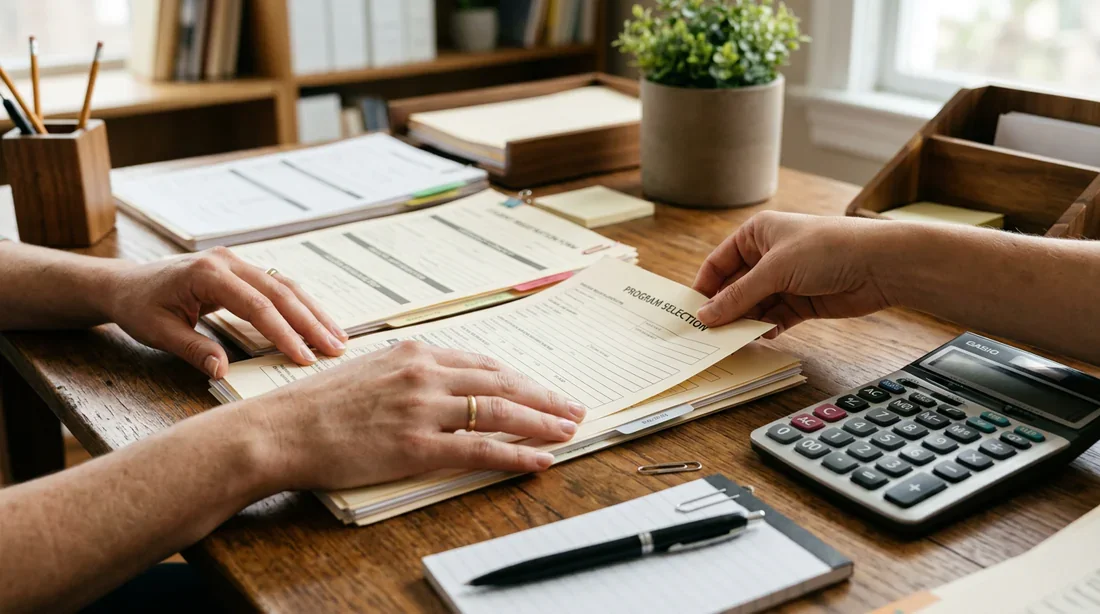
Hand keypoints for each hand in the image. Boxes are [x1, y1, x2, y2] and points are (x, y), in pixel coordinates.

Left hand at [105, 247, 347, 377]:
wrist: (125, 284)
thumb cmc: (139, 307)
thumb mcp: (159, 332)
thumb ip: (194, 349)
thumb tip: (223, 371)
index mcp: (208, 274)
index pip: (257, 306)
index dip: (284, 333)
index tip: (304, 358)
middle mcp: (228, 262)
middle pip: (281, 292)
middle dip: (311, 322)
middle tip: (335, 348)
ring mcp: (237, 262)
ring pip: (286, 286)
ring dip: (313, 312)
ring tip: (337, 337)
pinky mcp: (242, 270)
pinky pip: (278, 286)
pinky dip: (300, 306)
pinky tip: (317, 323)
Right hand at [248, 341, 587, 489]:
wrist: (280, 429)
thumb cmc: (317, 404)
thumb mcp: (369, 369)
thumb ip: (408, 371)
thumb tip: (439, 379)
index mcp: (415, 352)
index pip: (484, 363)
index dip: (520, 378)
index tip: (542, 388)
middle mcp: (425, 373)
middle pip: (502, 383)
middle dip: (544, 397)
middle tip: (573, 407)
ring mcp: (423, 409)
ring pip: (500, 412)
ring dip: (541, 422)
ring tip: (567, 430)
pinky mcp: (417, 446)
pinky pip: (480, 449)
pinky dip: (515, 455)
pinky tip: (538, 460)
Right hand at [693, 212, 894, 336]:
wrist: (879, 265)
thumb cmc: (827, 249)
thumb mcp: (775, 270)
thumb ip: (738, 296)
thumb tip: (706, 315)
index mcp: (756, 235)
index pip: (718, 263)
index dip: (704, 287)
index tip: (692, 312)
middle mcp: (768, 257)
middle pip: (734, 288)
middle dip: (724, 309)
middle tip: (708, 333)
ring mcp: (785, 281)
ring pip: (754, 306)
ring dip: (746, 321)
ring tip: (735, 338)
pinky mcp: (801, 302)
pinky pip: (774, 318)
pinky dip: (767, 328)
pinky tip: (764, 335)